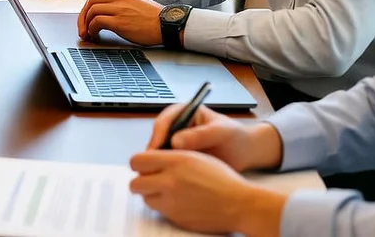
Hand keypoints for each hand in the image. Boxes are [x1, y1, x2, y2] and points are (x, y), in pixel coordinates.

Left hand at [77, 0, 163, 44]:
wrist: (168, 24)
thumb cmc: (154, 19)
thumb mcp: (136, 5)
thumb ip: (121, 6)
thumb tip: (104, 16)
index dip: (88, 9)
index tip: (86, 19)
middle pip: (91, 2)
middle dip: (83, 16)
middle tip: (82, 28)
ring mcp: (119, 10)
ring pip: (92, 12)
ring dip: (86, 24)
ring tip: (88, 34)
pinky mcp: (119, 22)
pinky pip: (97, 22)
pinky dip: (92, 29)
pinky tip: (95, 35)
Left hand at [129, 149, 286, 235]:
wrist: (239, 204)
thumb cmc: (223, 179)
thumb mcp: (197, 156)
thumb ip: (171, 155)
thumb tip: (152, 157)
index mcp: (175, 161)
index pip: (137, 161)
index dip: (139, 163)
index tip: (143, 164)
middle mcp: (170, 181)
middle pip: (135, 183)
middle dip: (141, 181)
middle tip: (150, 179)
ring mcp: (172, 202)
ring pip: (146, 199)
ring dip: (152, 194)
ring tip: (166, 190)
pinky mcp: (176, 218)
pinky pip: (160, 211)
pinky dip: (164, 206)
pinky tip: (177, 201)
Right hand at [144, 103, 280, 171]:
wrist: (245, 152)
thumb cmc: (234, 136)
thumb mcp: (220, 132)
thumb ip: (200, 135)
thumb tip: (176, 141)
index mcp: (184, 112)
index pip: (164, 121)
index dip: (158, 135)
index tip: (157, 150)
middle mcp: (176, 125)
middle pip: (158, 137)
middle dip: (156, 151)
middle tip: (154, 166)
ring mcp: (176, 141)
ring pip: (160, 151)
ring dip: (159, 162)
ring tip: (161, 174)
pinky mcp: (179, 156)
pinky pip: (167, 162)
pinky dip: (167, 169)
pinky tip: (170, 178)